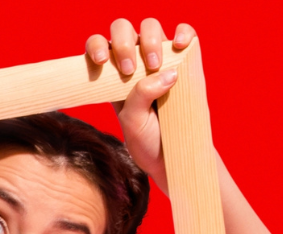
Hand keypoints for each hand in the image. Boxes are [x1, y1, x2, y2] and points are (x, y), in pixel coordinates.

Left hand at [84, 17, 197, 193]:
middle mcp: (135, 59)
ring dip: (150, 39)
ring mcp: (161, 57)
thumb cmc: (147, 139)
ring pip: (151, 27)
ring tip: (156, 64)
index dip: (97, 45)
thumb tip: (168, 72)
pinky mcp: (186, 59)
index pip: (99, 44)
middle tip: (129, 69)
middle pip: (124, 29)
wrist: (174, 156)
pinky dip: (184, 32)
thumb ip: (140, 96)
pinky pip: (186, 34)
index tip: (101, 61)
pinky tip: (180, 44)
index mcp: (113, 72)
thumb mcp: (133, 122)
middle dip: (124, 44)